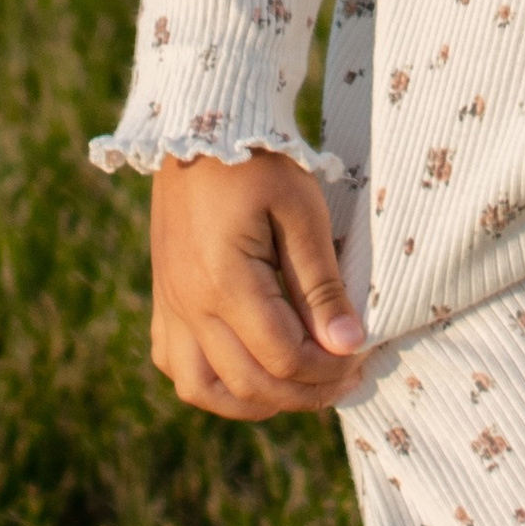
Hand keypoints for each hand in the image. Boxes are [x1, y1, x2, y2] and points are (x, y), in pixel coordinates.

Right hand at [147, 151, 368, 419]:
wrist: (202, 124)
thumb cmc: (259, 161)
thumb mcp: (302, 211)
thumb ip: (321, 284)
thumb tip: (347, 346)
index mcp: (224, 281)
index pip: (283, 357)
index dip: (329, 369)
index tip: (361, 358)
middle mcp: (188, 303)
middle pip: (249, 383)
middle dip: (305, 392)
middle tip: (345, 378)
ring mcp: (169, 304)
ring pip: (202, 389)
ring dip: (254, 401)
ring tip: (297, 386)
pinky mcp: (163, 298)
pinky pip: (176, 365)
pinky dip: (212, 384)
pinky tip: (247, 370)